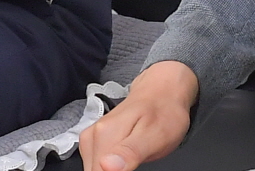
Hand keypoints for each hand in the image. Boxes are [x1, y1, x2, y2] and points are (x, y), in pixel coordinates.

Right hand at [78, 61, 196, 170]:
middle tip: (136, 162)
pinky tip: (122, 162)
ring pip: (93, 168)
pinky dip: (107, 167)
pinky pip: (95, 162)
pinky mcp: (94, 139)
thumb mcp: (154, 135)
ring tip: (132, 161)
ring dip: (109, 170)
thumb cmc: (162, 113)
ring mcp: (92, 137)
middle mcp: (92, 135)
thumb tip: (107, 166)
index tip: (131, 166)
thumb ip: (130, 153)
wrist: (161, 91)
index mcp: (104, 135)